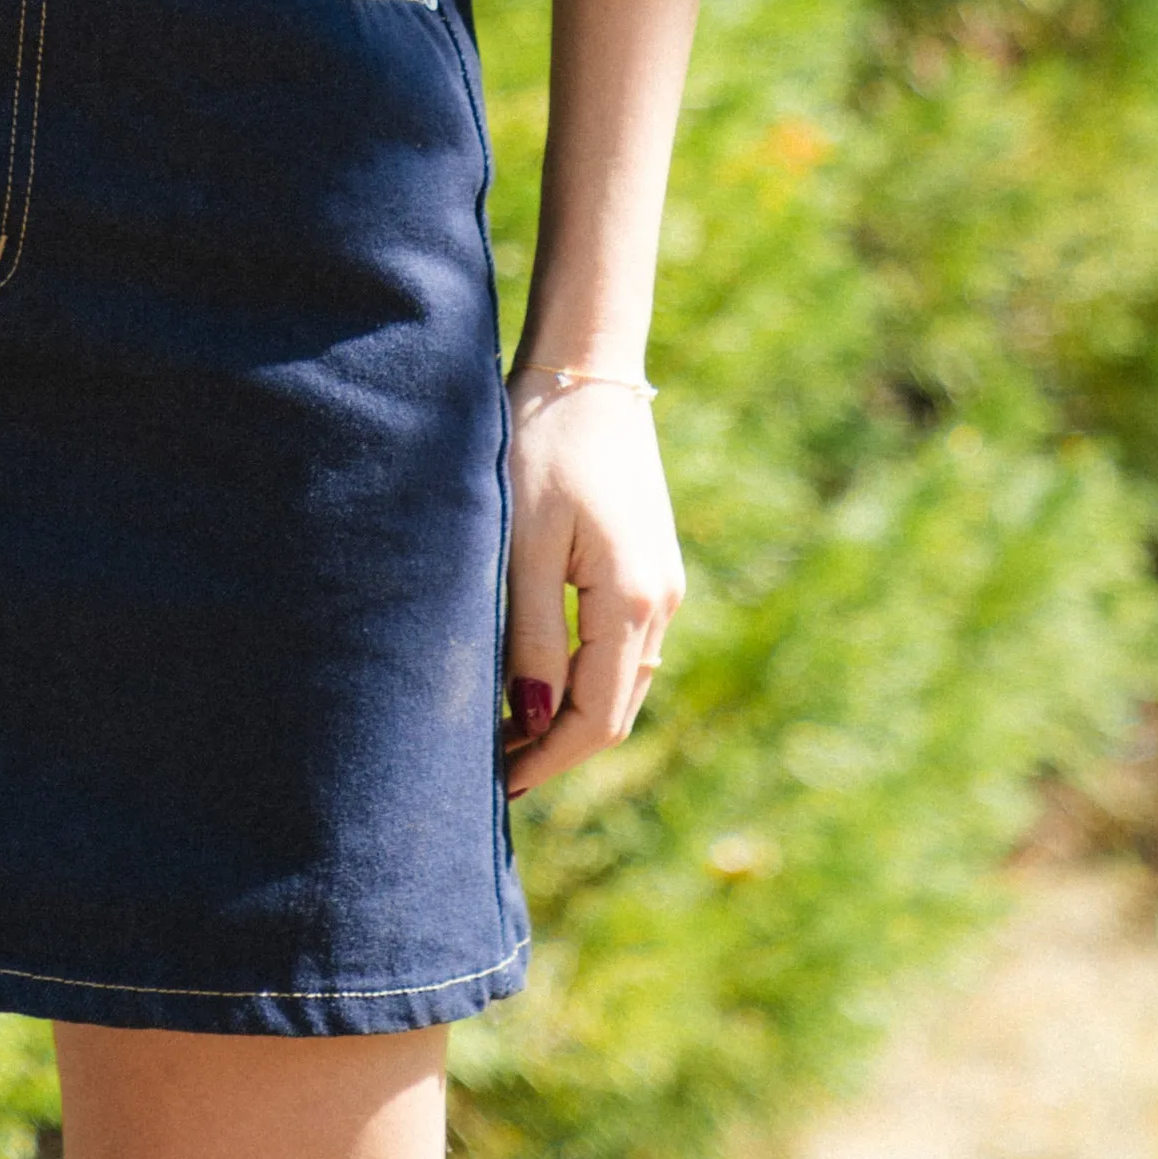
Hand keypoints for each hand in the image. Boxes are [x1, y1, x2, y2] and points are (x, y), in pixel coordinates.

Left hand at [501, 377, 682, 793]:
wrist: (586, 372)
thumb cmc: (541, 447)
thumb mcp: (523, 543)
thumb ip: (529, 635)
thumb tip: (533, 721)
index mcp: (631, 601)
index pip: (597, 717)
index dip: (548, 760)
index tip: (498, 786)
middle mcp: (660, 602)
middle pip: (616, 709)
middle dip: (559, 748)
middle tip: (496, 772)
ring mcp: (662, 583)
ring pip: (623, 682)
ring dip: (572, 716)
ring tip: (510, 736)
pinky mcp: (650, 564)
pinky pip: (625, 647)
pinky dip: (588, 678)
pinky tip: (543, 680)